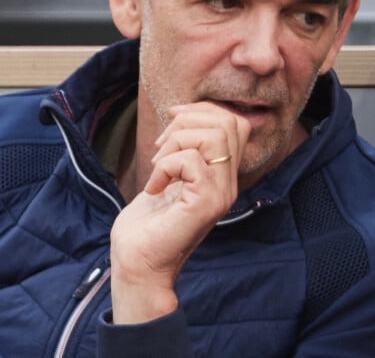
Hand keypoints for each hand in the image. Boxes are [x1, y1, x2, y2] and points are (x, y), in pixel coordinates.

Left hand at [110, 102, 250, 323]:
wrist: (138, 265)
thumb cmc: (148, 222)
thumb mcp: (170, 174)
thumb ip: (185, 148)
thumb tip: (181, 113)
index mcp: (223, 174)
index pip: (236, 123)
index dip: (204, 110)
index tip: (173, 119)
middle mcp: (229, 183)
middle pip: (228, 122)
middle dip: (187, 121)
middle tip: (161, 148)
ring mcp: (221, 193)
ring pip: (214, 136)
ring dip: (175, 142)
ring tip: (158, 167)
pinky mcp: (206, 203)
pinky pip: (191, 160)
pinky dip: (164, 166)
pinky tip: (154, 187)